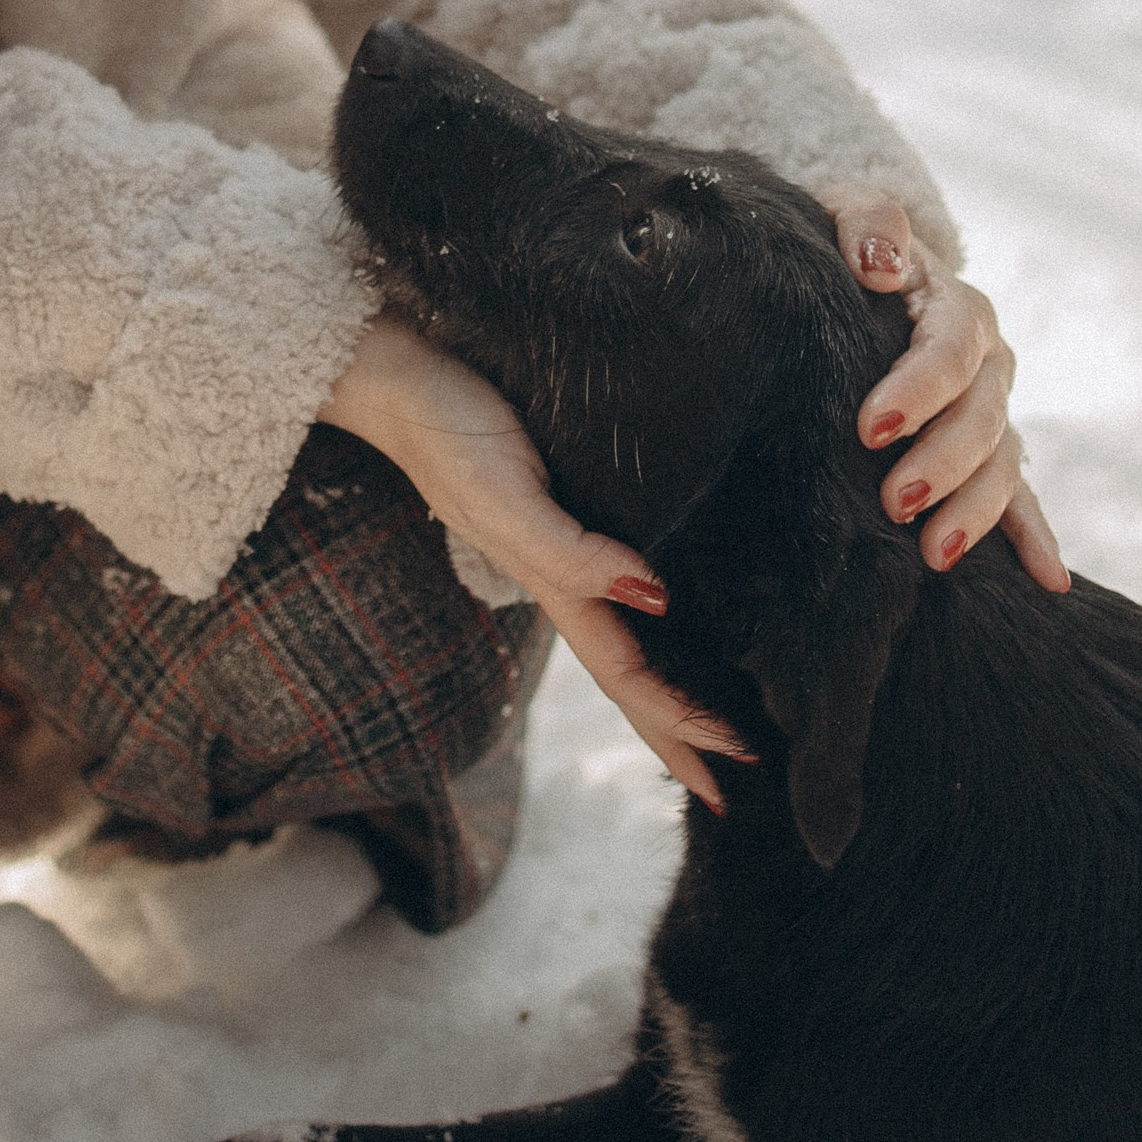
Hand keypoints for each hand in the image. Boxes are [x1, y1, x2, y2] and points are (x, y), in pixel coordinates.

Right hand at [321, 311, 754, 810]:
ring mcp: (562, 541)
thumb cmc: (449, 429)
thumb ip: (570, 553)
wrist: (397, 365)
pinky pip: (620, 576)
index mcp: (553, 584)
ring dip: (671, 682)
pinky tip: (670, 607)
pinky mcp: (566, 499)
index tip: (737, 768)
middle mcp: (563, 574)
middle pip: (630, 673)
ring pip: (627, 633)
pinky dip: (653, 612)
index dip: (680, 724)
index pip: (629, 677)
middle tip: (744, 776)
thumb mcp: (505, 496)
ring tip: (717, 715)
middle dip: (680, 730)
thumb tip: (656, 597)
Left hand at [813, 187, 1068, 593]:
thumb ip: (868, 221)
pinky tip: (1049, 582)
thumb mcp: (843, 208)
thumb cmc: (840, 244)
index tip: (871, 427)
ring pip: (1002, 465)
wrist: (853, 274)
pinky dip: (1035, 537)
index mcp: (955, 307)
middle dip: (944, 463)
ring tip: (933, 556)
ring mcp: (991, 411)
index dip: (919, 388)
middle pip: (983, 417)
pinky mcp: (984, 453)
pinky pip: (1020, 497)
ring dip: (975, 512)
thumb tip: (884, 267)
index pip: (951, 348)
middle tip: (894, 501)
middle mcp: (986, 363)